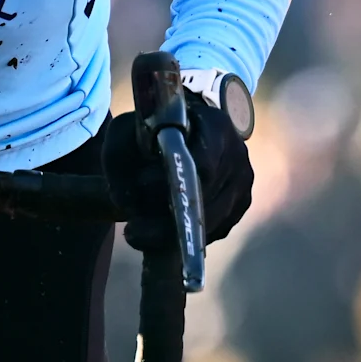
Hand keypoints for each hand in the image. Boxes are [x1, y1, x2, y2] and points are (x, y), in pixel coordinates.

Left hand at [98, 76, 254, 255]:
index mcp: (216, 126)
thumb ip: (117, 158)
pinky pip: (216, 231)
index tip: (142, 191)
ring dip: (175, 234)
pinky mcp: (241, 206)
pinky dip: (188, 234)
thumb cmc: (152, 130)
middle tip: (132, 230)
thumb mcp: (127, 131)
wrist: (184, 131)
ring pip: (211, 222)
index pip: (203, 166)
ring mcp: (243, 183)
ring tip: (142, 232)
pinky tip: (165, 229)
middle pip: (206, 200)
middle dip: (167, 221)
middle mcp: (238, 155)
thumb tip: (127, 202)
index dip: (174, 185)